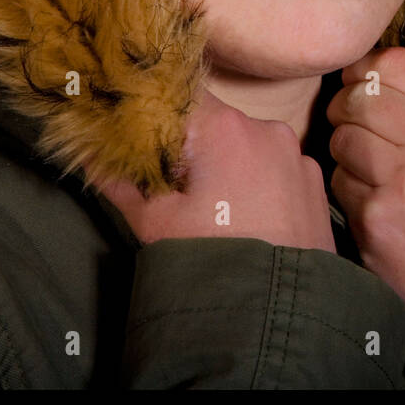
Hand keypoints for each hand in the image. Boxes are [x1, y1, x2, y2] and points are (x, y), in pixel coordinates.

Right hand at [99, 87, 336, 252]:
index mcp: (223, 127)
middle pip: (216, 122)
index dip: (158, 110)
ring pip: (248, 146)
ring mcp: (297, 155)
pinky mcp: (315, 182)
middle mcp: (266, 128)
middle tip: (173, 184)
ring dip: (228, 165)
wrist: (278, 309)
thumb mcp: (152, 223)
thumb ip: (118, 180)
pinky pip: (277, 169)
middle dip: (192, 145)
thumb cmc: (211, 257)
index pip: (180, 95)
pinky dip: (259, 183)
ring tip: (215, 210)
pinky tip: (248, 217)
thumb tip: (90, 154)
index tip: (142, 131)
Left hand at [326, 46, 404, 303]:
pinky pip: (339, 180)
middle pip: (361, 96)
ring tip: (371, 167)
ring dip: (347, 149)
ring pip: (343, 136)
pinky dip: (350, 188)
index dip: (366, 70)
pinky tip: (376, 201)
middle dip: (348, 108)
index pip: (394, 63)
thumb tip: (376, 68)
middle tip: (354, 125)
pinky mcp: (377, 215)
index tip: (360, 82)